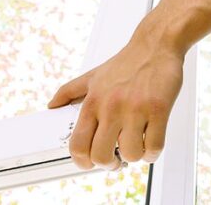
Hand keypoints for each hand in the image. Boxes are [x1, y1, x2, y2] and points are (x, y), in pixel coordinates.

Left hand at [48, 35, 183, 169]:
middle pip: (101, 155)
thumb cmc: (127, 63)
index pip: (77, 144)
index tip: (90, 163)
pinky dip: (152, 153)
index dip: (82, 162)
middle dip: (109, 164)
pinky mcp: (158, 110)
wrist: (155, 45)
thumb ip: (69, 91)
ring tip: (136, 146)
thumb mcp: (93, 76)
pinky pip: (154, 146)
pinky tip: (151, 143)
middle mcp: (111, 107)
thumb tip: (51, 105)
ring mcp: (135, 109)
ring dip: (134, 157)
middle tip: (116, 160)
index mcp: (93, 102)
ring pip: (130, 154)